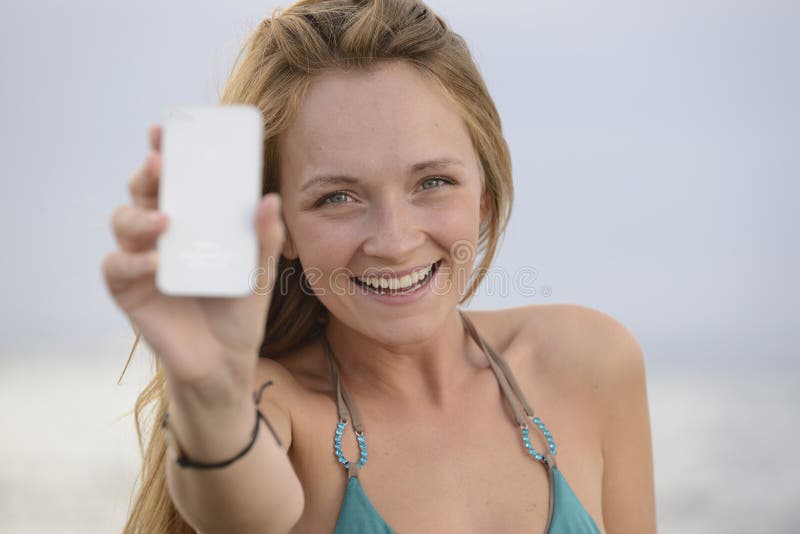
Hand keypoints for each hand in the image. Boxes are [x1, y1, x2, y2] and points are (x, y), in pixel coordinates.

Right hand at [102, 125, 284, 396]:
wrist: (225, 364)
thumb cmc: (239, 312)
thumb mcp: (261, 272)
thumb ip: (266, 238)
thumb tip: (269, 199)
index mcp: (193, 221)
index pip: (175, 178)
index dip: (166, 149)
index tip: (166, 127)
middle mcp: (162, 233)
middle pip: (142, 189)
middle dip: (148, 171)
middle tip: (162, 163)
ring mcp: (141, 259)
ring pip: (122, 221)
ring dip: (139, 214)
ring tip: (166, 219)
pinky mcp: (128, 290)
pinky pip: (117, 266)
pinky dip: (133, 260)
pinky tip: (155, 261)